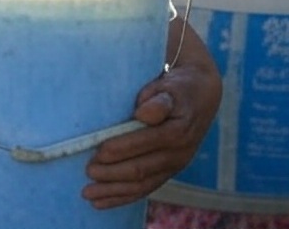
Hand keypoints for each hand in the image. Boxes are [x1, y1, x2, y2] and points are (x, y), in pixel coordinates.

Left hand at [81, 18, 220, 209]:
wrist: (200, 96)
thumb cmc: (177, 87)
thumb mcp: (171, 86)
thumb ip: (158, 100)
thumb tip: (144, 113)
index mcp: (178, 129)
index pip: (147, 142)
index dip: (122, 148)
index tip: (98, 151)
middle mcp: (179, 152)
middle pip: (142, 168)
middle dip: (112, 173)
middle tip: (87, 171)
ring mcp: (174, 165)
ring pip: (141, 184)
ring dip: (113, 191)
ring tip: (88, 194)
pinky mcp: (166, 171)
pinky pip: (144, 188)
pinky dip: (122, 197)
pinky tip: (102, 202)